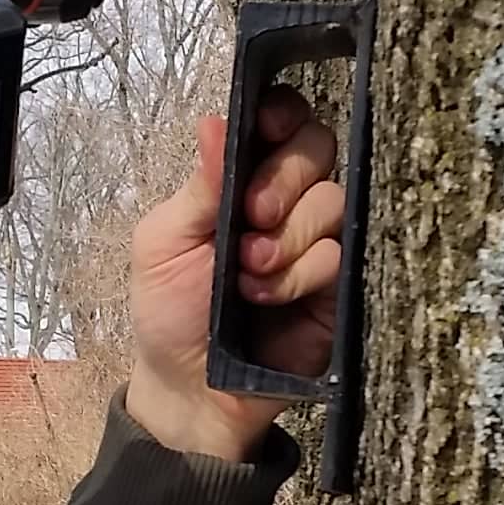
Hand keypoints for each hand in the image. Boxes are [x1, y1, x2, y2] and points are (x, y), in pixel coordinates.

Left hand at [123, 88, 345, 461]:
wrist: (194, 390)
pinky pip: (338, 256)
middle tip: (250, 218)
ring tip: (247, 275)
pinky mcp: (339, 284)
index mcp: (240, 178)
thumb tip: (215, 122)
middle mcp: (285, 201)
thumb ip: (199, 187)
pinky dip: (299, 275)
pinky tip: (265, 298)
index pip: (280, 120)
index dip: (281, 114)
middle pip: (317, 148)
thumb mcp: (164, 244)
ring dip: (285, 238)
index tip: (267, 127)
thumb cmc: (170, 312)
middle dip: (283, 180)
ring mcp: (315, 241)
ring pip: (332, 202)